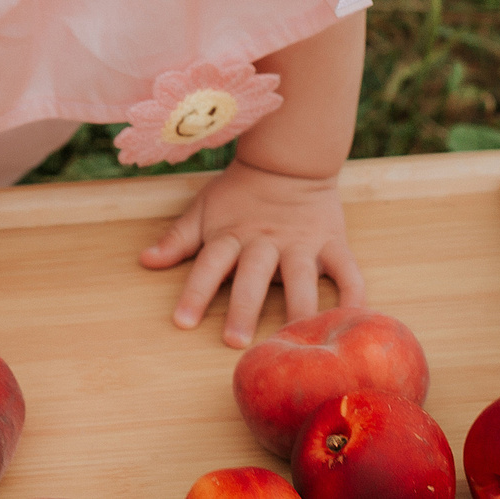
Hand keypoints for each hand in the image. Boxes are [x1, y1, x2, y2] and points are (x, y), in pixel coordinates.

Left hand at [137, 159, 365, 346]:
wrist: (288, 159)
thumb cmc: (239, 192)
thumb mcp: (204, 210)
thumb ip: (179, 239)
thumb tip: (145, 260)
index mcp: (231, 235)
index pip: (209, 264)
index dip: (195, 291)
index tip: (183, 321)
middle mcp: (266, 241)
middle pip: (252, 275)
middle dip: (243, 306)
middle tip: (235, 341)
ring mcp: (301, 242)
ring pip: (300, 276)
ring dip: (298, 306)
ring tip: (297, 336)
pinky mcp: (332, 242)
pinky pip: (347, 269)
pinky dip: (353, 293)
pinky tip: (354, 318)